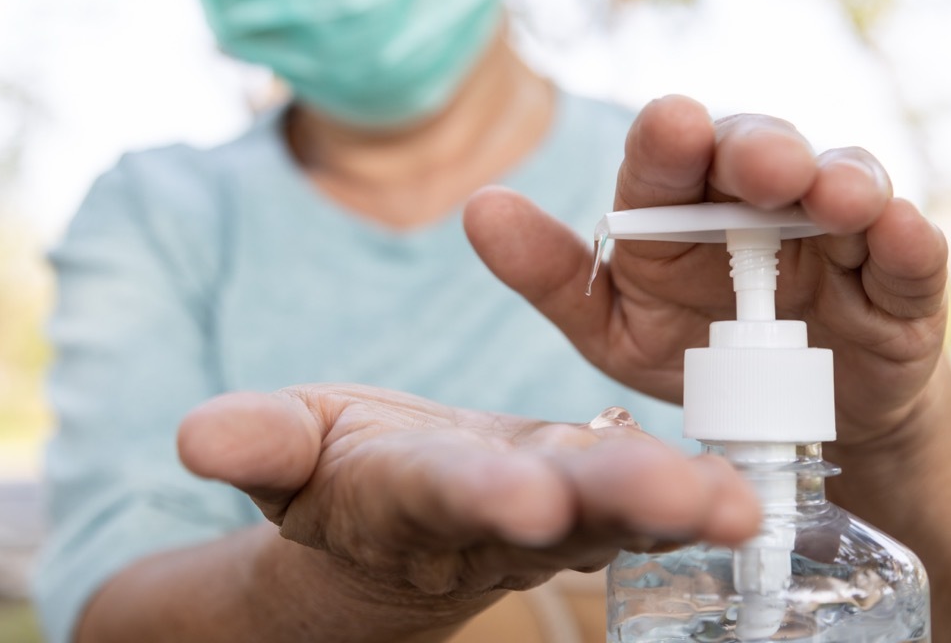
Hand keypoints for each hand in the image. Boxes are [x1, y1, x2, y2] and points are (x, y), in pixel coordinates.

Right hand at [177, 384, 758, 601]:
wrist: (401, 505)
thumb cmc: (342, 469)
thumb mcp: (290, 450)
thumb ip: (258, 442)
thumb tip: (195, 436)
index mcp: (412, 494)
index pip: (444, 493)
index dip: (478, 495)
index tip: (525, 498)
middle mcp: (497, 514)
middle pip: (563, 510)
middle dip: (621, 502)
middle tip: (694, 503)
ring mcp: (557, 513)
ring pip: (624, 507)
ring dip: (683, 504)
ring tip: (744, 506)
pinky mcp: (596, 497)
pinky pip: (653, 497)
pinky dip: (700, 494)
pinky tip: (756, 492)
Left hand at [464, 95, 948, 446]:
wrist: (784, 421)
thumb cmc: (690, 352)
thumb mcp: (612, 326)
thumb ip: (551, 274)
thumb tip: (479, 207)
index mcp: (678, 207)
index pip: (668, 160)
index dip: (669, 142)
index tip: (670, 126)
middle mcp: (754, 200)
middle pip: (756, 152)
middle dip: (757, 150)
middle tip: (757, 164)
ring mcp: (830, 234)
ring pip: (840, 182)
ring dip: (838, 179)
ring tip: (829, 193)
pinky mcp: (896, 282)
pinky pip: (908, 254)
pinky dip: (906, 240)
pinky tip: (896, 229)